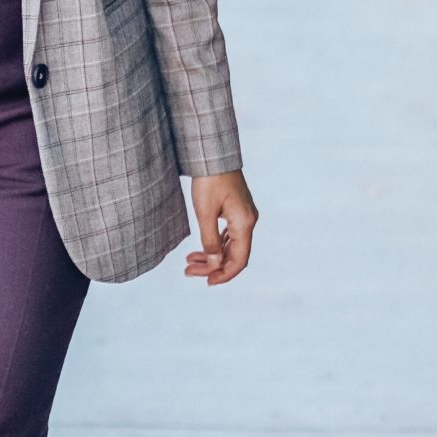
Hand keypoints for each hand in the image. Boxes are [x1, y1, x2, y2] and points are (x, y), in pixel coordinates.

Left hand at [185, 169, 258, 285]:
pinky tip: (199, 250)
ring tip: (188, 262)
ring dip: (211, 256)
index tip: (206, 282)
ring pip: (229, 245)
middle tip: (188, 272)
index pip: (239, 259)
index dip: (224, 274)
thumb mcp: (205, 212)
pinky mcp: (235, 210)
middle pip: (233, 254)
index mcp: (244, 223)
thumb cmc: (208, 180)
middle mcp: (248, 221)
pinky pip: (227, 235)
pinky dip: (214, 245)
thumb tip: (214, 265)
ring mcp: (243, 216)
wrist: (212, 154)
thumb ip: (210, 240)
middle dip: (212, 266)